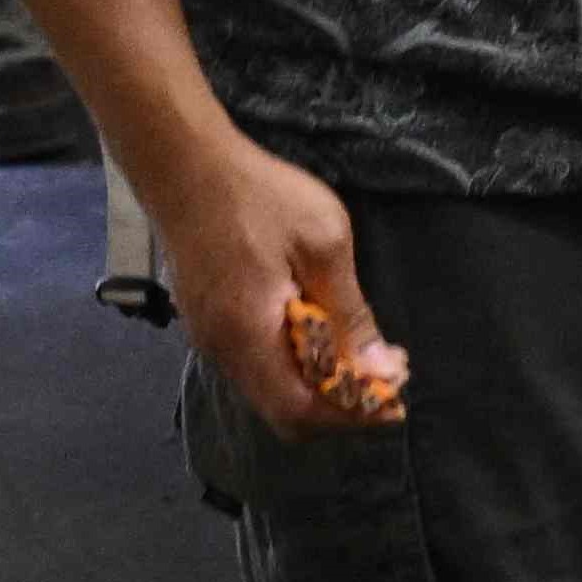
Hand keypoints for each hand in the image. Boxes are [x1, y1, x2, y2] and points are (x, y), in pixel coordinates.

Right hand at [164, 128, 400, 439]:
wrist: (186, 165)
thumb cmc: (259, 197)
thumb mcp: (323, 246)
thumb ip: (350, 314)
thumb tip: (380, 371)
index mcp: (247, 335)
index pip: (298, 413)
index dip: (351, 416)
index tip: (395, 396)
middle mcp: (221, 349)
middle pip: (284, 411)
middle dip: (342, 404)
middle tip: (388, 371)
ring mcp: (209, 337)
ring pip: (271, 389)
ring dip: (323, 382)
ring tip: (368, 350)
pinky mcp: (209, 321)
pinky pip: (259, 364)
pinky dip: (299, 362)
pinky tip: (328, 330)